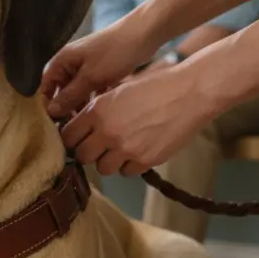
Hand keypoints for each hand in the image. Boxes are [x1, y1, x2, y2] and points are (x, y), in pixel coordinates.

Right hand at [40, 15, 164, 118]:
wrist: (144, 34)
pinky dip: (93, 99)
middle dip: (65, 108)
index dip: (46, 105)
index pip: (45, 86)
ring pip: (77, 92)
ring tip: (86, 124)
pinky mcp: (100, 71)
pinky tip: (100, 113)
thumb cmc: (115, 52)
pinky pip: (91, 89)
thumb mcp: (91, 77)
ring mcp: (86, 68)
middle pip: (60, 91)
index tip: (53, 124)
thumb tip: (50, 112)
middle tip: (72, 128)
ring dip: (80, 106)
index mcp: (62, 61)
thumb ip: (70, 96)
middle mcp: (70, 64)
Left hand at [59, 59, 214, 175]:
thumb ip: (98, 108)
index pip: (68, 136)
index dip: (72, 139)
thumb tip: (80, 122)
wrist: (190, 92)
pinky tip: (138, 151)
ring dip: (109, 161)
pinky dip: (129, 165)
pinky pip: (126, 172)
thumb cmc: (155, 85)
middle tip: (99, 146)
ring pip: (103, 168)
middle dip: (89, 152)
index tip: (78, 139)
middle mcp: (107, 132)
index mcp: (97, 110)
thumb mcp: (119, 89)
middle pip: (82, 156)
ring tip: (120, 149)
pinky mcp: (145, 160)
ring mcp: (126, 149)